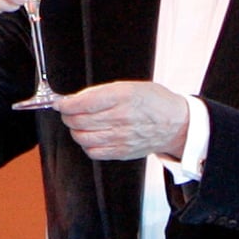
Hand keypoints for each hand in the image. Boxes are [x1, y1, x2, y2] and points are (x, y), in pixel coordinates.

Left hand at [55, 81, 189, 161]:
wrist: (176, 124)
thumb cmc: (155, 102)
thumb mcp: (131, 86)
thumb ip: (103, 92)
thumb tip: (76, 99)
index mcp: (123, 96)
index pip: (83, 103)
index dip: (66, 104)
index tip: (61, 102)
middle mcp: (121, 117)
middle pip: (79, 120)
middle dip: (68, 115)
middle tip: (69, 111)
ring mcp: (121, 137)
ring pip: (82, 137)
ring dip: (75, 130)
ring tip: (80, 124)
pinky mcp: (122, 151)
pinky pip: (93, 152)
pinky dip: (86, 144)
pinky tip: (92, 136)